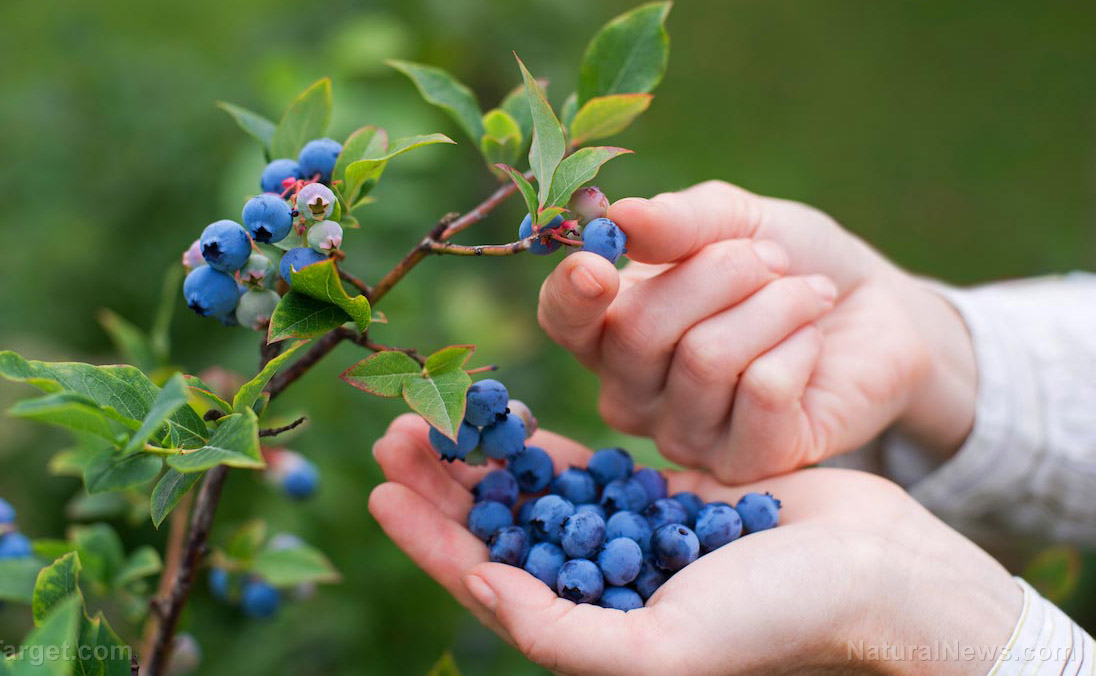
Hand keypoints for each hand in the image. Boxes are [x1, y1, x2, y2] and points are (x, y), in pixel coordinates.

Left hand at [370, 414, 1020, 675]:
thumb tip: (482, 588)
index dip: (427, 539)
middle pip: (498, 531)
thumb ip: (563, 633)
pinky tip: (510, 416)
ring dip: (483, 457)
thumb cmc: (775, 623)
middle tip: (396, 432)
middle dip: (443, 485)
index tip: (380, 489)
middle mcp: (598, 588)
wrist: (874, 575)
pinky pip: (587, 467)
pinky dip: (545, 444)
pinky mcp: (661, 497)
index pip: (484, 583)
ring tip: (437, 414)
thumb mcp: (661, 650)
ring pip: (533, 494)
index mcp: (589, 632)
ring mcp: (628, 539)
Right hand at [538, 181, 977, 481]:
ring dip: (774, 305)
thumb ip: (678, 222)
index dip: (571, 296)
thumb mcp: (736, 220)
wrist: (875, 311)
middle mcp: (633, 392)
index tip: (598, 266)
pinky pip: (762, 392)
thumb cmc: (788, 262)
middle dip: (719, 273)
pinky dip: (799, 346)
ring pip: (706, 359)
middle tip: (771, 260)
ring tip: (807, 295)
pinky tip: (811, 344)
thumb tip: (619, 217)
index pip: (563, 321)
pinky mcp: (746, 464)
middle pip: (639, 331)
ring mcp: (685, 436)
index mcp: (611, 328)